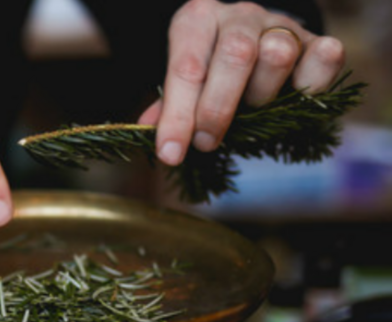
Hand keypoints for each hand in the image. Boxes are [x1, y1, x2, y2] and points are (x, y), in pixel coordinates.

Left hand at [139, 0, 346, 165]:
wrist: (255, 41)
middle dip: (217, 108)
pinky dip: (311, 84)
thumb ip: (169, 105)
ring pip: (277, 56)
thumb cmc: (211, 69)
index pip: (186, 68)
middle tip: (207, 142)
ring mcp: (279, 24)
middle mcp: (239, 15)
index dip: (178, 116)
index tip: (171, 153)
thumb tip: (152, 134)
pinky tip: (295, 97)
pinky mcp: (316, 39)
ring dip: (262, 95)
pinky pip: (324, 56)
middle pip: (233, 56)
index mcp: (196, 20)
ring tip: (252, 108)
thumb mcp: (185, 80)